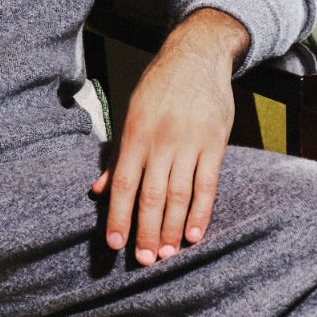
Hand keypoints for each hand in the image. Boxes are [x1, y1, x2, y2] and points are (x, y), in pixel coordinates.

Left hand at [91, 9, 247, 264]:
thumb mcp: (131, 114)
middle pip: (151, 196)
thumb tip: (100, 191)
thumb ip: (118, 156)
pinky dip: (201, 212)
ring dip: (171, 228)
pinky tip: (193, 234)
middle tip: (143, 260)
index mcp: (135, 135)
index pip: (124, 185)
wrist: (197, 55)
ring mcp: (190, 143)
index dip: (119, 217)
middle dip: (146, 231)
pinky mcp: (215, 143)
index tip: (115, 245)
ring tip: (165, 254)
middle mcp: (161, 141)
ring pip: (179, 195)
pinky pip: (208, 184)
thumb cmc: (159, 87)